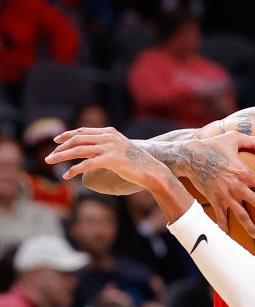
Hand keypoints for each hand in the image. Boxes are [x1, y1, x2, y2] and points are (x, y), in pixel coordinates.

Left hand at [46, 127, 165, 187]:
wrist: (152, 170)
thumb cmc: (137, 163)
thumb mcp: (121, 149)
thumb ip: (108, 146)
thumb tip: (94, 151)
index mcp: (110, 132)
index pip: (83, 131)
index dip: (67, 135)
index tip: (56, 141)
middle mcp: (109, 137)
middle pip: (77, 139)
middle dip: (60, 147)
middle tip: (49, 156)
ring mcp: (111, 147)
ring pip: (79, 150)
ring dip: (61, 156)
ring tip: (50, 162)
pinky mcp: (112, 160)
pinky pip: (87, 164)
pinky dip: (74, 169)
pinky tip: (66, 175)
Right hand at [182, 132, 254, 236]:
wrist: (190, 157)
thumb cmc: (213, 145)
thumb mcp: (234, 138)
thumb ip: (253, 142)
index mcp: (245, 174)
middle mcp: (237, 187)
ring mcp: (225, 196)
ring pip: (241, 215)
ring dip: (250, 227)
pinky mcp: (214, 201)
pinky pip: (221, 217)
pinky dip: (225, 227)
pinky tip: (229, 235)